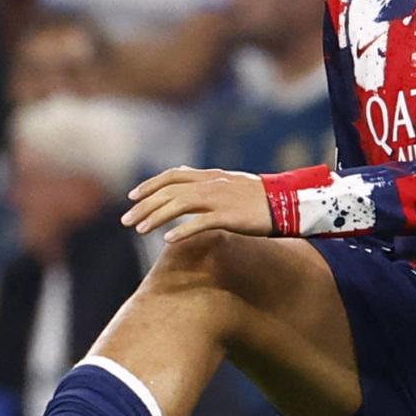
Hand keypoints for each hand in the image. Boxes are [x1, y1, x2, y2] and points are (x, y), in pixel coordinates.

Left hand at [126, 167, 276, 242]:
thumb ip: (209, 183)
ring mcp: (219, 199)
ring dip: (155, 217)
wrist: (289, 203)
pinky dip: (182, 231)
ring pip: (178, 205)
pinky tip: (167, 240)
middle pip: (169, 191)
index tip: (132, 197)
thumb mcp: (232, 184)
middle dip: (144, 205)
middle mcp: (211, 184)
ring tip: (139, 230)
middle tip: (126, 220)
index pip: (172, 176)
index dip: (150, 185)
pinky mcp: (229, 216)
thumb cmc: (261, 198)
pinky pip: (200, 223)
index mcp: (211, 176)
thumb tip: (189, 183)